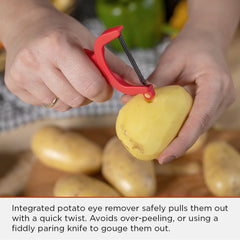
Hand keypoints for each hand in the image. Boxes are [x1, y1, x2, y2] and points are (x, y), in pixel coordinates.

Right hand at [4, 5, 136, 110]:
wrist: (27, 26)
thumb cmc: (64, 34)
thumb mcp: (91, 42)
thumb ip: (115, 66)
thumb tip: (136, 85)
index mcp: (58, 46)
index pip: (91, 86)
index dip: (103, 91)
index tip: (103, 86)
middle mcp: (36, 62)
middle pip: (77, 100)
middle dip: (87, 94)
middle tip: (83, 79)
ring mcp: (23, 76)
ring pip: (63, 106)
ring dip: (72, 96)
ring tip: (66, 77)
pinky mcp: (15, 87)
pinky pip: (48, 105)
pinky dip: (56, 96)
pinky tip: (51, 80)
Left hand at [122, 25, 235, 163]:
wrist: (208, 37)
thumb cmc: (191, 44)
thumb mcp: (170, 60)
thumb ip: (154, 82)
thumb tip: (128, 100)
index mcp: (215, 85)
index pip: (198, 120)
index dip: (181, 142)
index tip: (164, 157)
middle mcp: (223, 96)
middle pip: (199, 128)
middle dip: (179, 145)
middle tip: (158, 156)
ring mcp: (221, 101)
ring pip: (199, 127)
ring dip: (181, 138)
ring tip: (161, 148)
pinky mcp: (214, 103)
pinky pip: (198, 120)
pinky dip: (184, 128)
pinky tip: (169, 132)